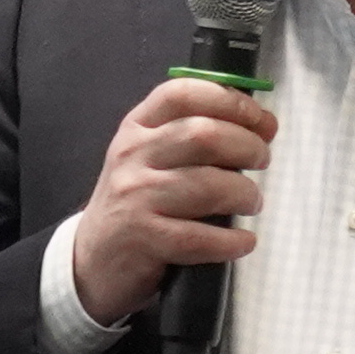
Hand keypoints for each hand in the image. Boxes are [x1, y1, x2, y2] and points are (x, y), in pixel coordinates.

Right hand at [67, 76, 275, 323]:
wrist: (92, 259)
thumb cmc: (134, 203)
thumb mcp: (147, 157)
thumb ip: (189, 134)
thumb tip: (258, 125)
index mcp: (137, 127)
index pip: (184, 94)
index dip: (231, 101)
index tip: (261, 121)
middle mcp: (133, 156)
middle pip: (203, 135)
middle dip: (247, 146)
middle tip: (262, 160)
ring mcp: (135, 197)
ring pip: (207, 185)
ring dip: (244, 193)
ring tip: (252, 201)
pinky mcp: (143, 238)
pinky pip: (200, 237)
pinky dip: (231, 241)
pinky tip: (243, 241)